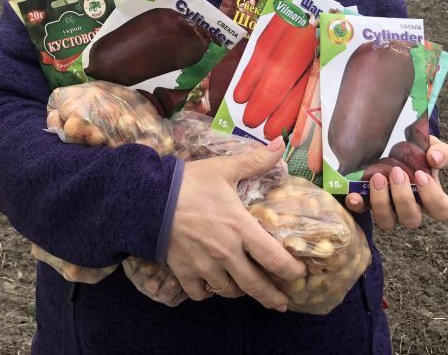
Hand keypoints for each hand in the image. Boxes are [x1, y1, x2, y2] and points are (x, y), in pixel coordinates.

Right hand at [166, 137, 305, 310]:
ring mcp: (204, 266)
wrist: (148, 199)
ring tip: (245, 287)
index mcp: (240, 228)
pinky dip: (207, 292)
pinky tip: (211, 284)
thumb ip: (254, 161)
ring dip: (240, 291)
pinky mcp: (184, 272)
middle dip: (271, 297)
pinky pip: (200, 293)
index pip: (274, 258)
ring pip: (229, 291)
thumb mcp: (224, 169)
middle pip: (255, 285)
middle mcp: (226, 253)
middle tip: (281, 303)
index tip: (299, 275)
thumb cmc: (190, 183)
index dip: (290, 271)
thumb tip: (280, 145)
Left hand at [344, 136, 447, 229]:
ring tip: (377, 178)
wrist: (393, 145)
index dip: (432, 197)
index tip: (420, 175)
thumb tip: (435, 159)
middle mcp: (410, 209)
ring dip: (381, 202)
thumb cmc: (418, 152)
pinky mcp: (368, 204)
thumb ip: (441, 152)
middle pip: (411, 219)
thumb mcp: (432, 147)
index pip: (440, 210)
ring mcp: (389, 209)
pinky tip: (353, 195)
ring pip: (387, 221)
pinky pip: (362, 212)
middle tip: (396, 173)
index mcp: (431, 198)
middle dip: (403, 198)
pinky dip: (357, 205)